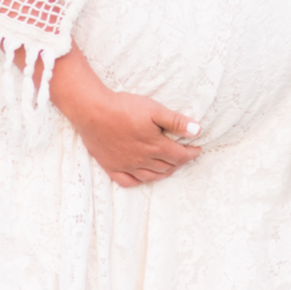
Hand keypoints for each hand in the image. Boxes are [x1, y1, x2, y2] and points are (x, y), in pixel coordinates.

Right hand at [47, 46, 201, 187]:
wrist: (92, 111)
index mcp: (155, 147)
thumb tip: (197, 131)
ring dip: (163, 172)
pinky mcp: (111, 166)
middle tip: (184, 156)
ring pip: (150, 176)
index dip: (191, 154)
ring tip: (169, 166)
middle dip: (179, 163)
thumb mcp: (154, 110)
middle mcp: (142, 161)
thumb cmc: (124, 108)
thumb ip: (176, 122)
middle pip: (167, 167)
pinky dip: (139, 181)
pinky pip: (128, 182)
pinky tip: (142, 176)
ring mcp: (126, 166)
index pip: (180, 156)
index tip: (197, 150)